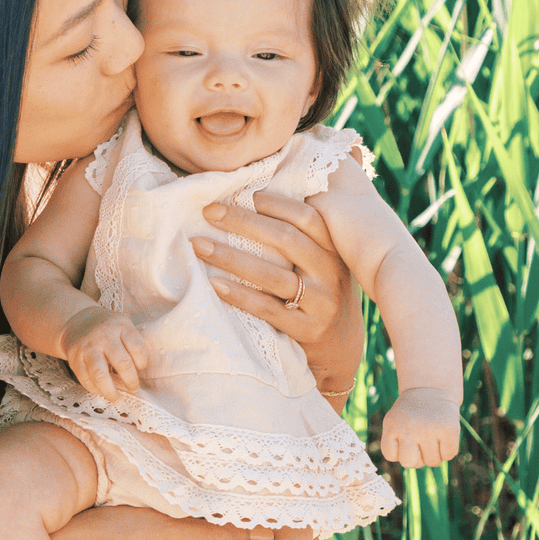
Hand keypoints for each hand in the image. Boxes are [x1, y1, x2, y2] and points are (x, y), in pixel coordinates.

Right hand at [59, 305, 148, 402]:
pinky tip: (101, 392)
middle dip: (131, 381)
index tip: (141, 368)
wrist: (77, 323)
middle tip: (134, 389)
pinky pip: (85, 379)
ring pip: (100, 375)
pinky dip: (95, 389)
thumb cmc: (107, 329)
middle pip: (122, 363)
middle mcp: (104, 336)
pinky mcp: (74, 359)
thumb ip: (132, 345)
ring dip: (110, 392)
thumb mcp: (123, 327)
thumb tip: (139, 374)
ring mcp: (87, 348)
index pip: (137, 347)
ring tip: (118, 400)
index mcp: (120, 327)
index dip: (142, 362)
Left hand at [191, 190, 361, 391]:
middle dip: (243, 222)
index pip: (307, 218)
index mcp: (333, 249)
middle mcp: (330, 273)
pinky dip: (240, 295)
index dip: (276, 204)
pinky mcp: (306, 330)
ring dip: (231, 257)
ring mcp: (320, 303)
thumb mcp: (320, 261)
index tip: (245, 194)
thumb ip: (300, 237)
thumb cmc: (317, 292)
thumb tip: (254, 197)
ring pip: (272, 275)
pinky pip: (267, 309)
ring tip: (199, 245)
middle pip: (286, 240)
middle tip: (208, 211)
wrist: (339, 346)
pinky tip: (214, 284)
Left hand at [379, 387, 459, 467]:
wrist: (431, 389)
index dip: (398, 452)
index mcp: (392, 426)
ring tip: (432, 438)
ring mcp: (429, 430)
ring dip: (433, 455)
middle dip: (416, 459)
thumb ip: (394, 444)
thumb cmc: (410, 413)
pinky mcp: (449, 430)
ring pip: (432, 462)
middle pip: (409, 463)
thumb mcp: (394, 423)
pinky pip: (448, 456)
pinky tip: (443, 437)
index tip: (403, 439)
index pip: (390, 456)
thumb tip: (412, 463)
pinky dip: (447, 450)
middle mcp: (409, 429)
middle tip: (420, 445)